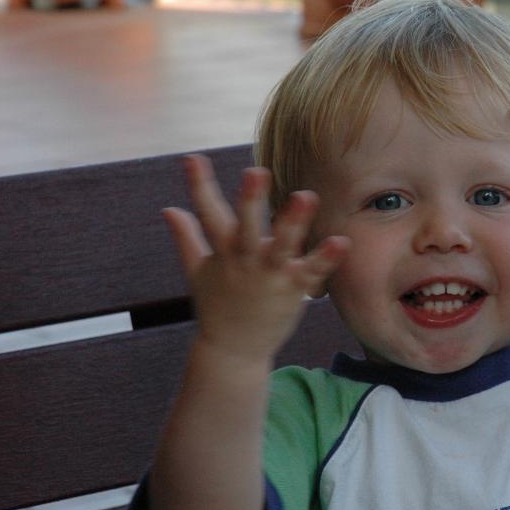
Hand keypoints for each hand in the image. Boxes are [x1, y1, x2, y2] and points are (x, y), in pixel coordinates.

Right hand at [163, 155, 348, 360]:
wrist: (233, 350)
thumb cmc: (217, 306)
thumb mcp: (197, 271)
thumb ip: (186, 238)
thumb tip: (168, 209)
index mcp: (223, 252)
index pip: (207, 213)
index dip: (199, 186)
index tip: (192, 158)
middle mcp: (246, 260)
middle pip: (246, 227)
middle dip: (250, 200)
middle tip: (256, 172)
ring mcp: (270, 275)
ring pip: (282, 245)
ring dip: (293, 222)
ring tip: (305, 195)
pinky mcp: (294, 290)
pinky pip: (313, 272)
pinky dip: (326, 258)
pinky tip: (342, 241)